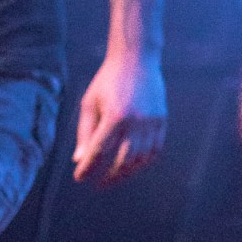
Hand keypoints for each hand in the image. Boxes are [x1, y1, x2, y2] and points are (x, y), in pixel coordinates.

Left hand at [73, 51, 166, 184]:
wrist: (137, 58)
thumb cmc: (108, 80)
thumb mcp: (90, 103)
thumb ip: (84, 133)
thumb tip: (79, 160)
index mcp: (114, 116)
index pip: (99, 152)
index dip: (88, 168)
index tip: (80, 178)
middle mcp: (135, 121)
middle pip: (122, 161)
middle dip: (108, 177)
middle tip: (98, 183)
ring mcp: (151, 121)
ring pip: (141, 159)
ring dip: (126, 172)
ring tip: (114, 177)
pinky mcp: (162, 120)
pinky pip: (155, 150)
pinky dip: (144, 162)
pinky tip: (133, 165)